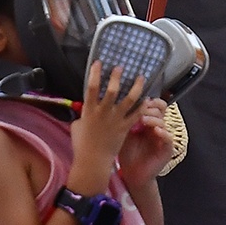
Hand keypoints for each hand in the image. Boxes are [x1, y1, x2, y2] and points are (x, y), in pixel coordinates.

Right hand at [68, 64, 147, 193]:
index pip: (91, 88)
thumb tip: (84, 108)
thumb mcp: (77, 126)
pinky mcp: (125, 128)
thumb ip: (82, 115)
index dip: (95, 74)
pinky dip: (142, 106)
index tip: (99, 62)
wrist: (93, 161)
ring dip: (135, 88)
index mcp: (89, 111)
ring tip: (141, 78)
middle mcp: (104, 113)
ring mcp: (116, 120)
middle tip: (121, 67)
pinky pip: (136, 115)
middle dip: (116, 77)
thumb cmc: (81, 145)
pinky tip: (148, 99)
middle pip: (111, 91)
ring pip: (128, 100)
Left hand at [117, 98, 173, 188]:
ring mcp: (163, 137)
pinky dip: (163, 133)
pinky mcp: (167, 149)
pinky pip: (168, 138)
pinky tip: (155, 131)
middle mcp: (157, 127)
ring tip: (143, 120)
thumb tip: (118, 100)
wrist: (132, 174)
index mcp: (148, 121)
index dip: (148, 100)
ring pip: (163, 122)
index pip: (153, 104)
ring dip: (154, 119)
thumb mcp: (124, 132)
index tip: (137, 98)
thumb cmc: (127, 152)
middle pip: (160, 109)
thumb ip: (126, 118)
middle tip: (140, 108)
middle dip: (150, 107)